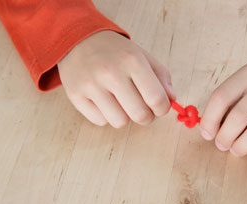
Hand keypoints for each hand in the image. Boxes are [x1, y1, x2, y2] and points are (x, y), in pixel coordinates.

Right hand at [58, 31, 173, 127]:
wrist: (78, 39)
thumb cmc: (115, 52)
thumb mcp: (142, 56)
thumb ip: (161, 77)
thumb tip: (171, 100)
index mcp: (132, 60)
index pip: (156, 99)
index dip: (162, 109)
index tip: (159, 107)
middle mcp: (110, 73)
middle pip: (139, 115)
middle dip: (146, 117)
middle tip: (143, 109)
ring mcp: (91, 85)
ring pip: (119, 122)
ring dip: (124, 116)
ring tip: (121, 102)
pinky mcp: (75, 95)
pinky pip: (100, 121)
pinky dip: (105, 115)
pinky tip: (103, 100)